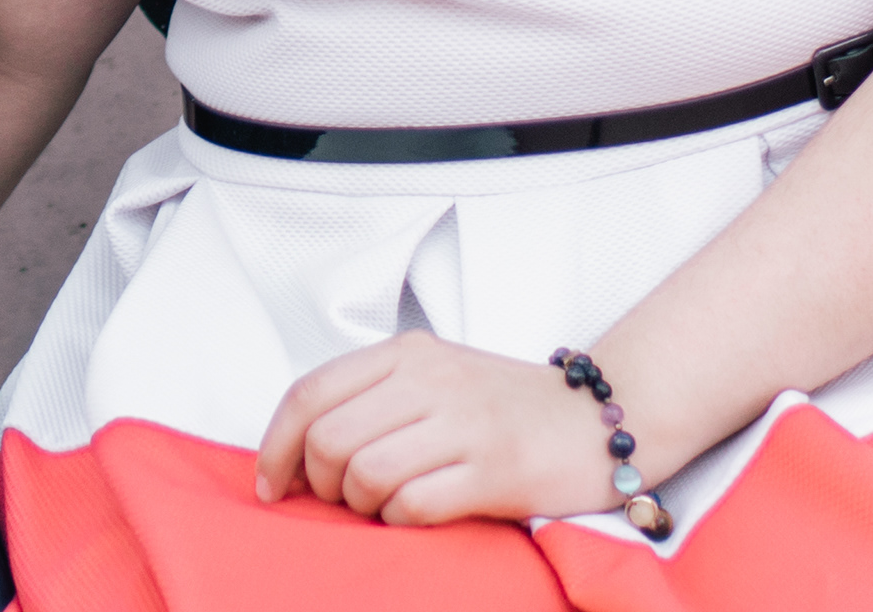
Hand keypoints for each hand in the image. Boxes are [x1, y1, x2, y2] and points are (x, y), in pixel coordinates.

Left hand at [252, 333, 618, 526]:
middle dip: (318, 482)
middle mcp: (431, 379)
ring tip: (383, 504)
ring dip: (360, 504)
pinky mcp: (493, 471)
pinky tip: (417, 512)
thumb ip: (374, 396)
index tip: (272, 484)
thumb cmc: (505, 408)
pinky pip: (413, 505)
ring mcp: (464, 424)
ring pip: (364, 472)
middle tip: (338, 498)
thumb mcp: (435, 376)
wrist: (600, 421)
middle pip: (328, 438)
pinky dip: (400, 519)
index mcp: (407, 352)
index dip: (275, 445)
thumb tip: (298, 448)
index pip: (310, 392)